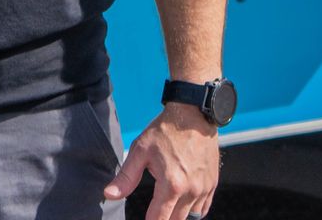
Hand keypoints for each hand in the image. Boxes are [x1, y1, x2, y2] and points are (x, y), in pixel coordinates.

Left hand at [102, 102, 219, 219]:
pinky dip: (194, 209)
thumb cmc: (166, 130)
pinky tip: (184, 201)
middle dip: (163, 219)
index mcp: (172, 185)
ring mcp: (204, 187)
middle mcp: (191, 190)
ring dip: (178, 215)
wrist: (194, 113)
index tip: (146, 219)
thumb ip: (126, 177)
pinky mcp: (212, 182)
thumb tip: (109, 195)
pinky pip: (203, 208)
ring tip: (169, 204)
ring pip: (191, 217)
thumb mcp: (141, 150)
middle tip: (155, 210)